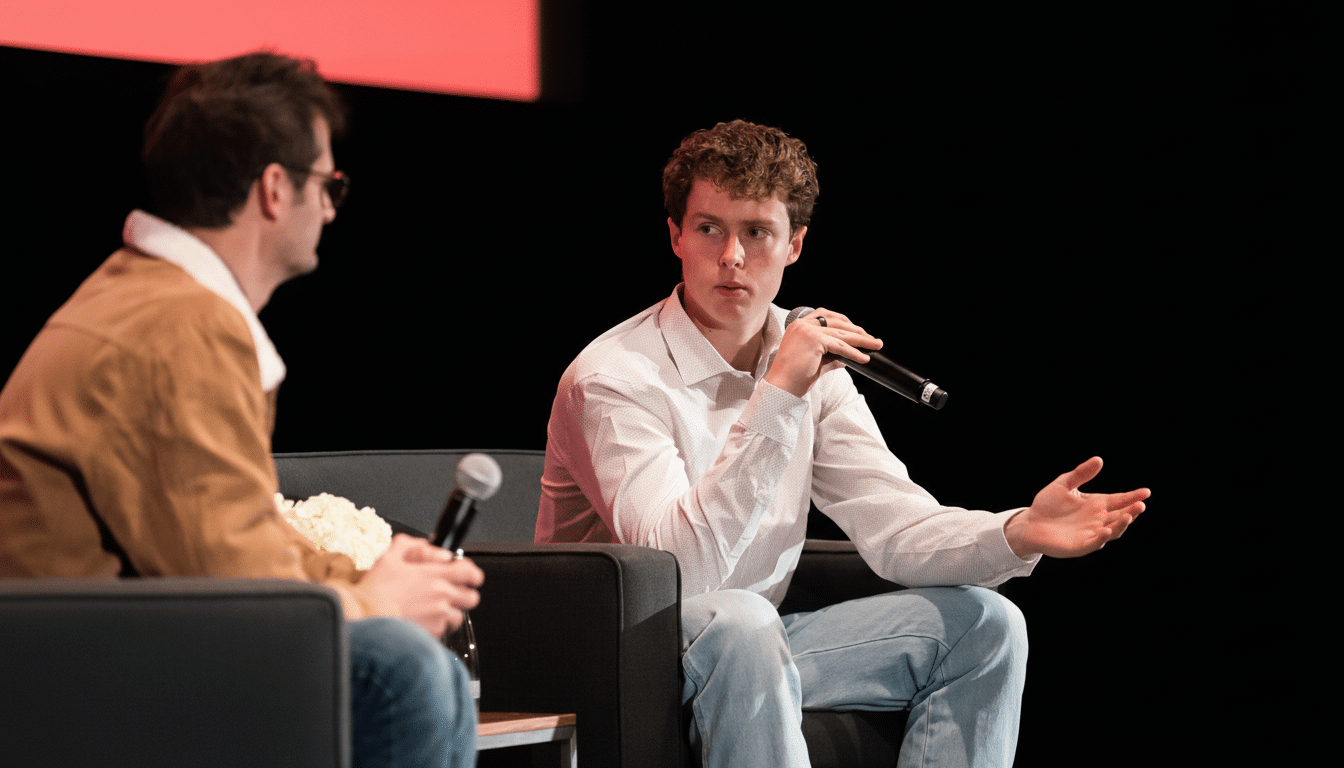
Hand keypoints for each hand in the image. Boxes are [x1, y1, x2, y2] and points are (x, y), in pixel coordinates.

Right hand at [360, 534, 483, 635]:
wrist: (364, 617)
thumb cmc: (376, 589)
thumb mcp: (390, 556)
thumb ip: (412, 545)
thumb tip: (430, 546)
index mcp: (435, 575)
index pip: (471, 573)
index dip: (473, 574)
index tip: (469, 576)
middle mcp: (442, 596)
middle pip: (472, 597)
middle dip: (465, 594)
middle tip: (452, 593)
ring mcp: (438, 616)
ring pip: (459, 617)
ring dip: (450, 612)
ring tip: (433, 609)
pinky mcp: (431, 633)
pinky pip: (443, 630)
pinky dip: (436, 626)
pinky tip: (421, 620)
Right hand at [765, 308, 883, 396]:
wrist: (781, 387)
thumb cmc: (794, 377)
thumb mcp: (815, 362)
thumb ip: (830, 355)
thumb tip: (847, 357)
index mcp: (799, 325)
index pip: (825, 315)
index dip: (844, 321)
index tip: (857, 330)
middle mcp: (802, 324)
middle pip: (837, 322)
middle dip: (857, 330)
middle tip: (873, 339)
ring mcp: (808, 330)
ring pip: (841, 333)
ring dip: (861, 340)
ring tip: (875, 345)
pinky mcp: (814, 340)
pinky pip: (840, 346)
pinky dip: (854, 352)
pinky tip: (864, 358)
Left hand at [1005, 457, 1149, 558]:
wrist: (1030, 523)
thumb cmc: (1048, 504)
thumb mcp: (1064, 484)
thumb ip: (1080, 473)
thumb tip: (1099, 459)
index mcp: (1096, 504)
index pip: (1119, 500)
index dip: (1133, 496)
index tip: (1146, 491)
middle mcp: (1098, 519)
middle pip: (1121, 516)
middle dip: (1132, 510)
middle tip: (1141, 504)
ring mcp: (1091, 533)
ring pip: (1113, 530)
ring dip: (1122, 524)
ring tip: (1129, 515)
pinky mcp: (1081, 545)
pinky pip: (1095, 542)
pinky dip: (1102, 537)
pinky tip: (1106, 530)